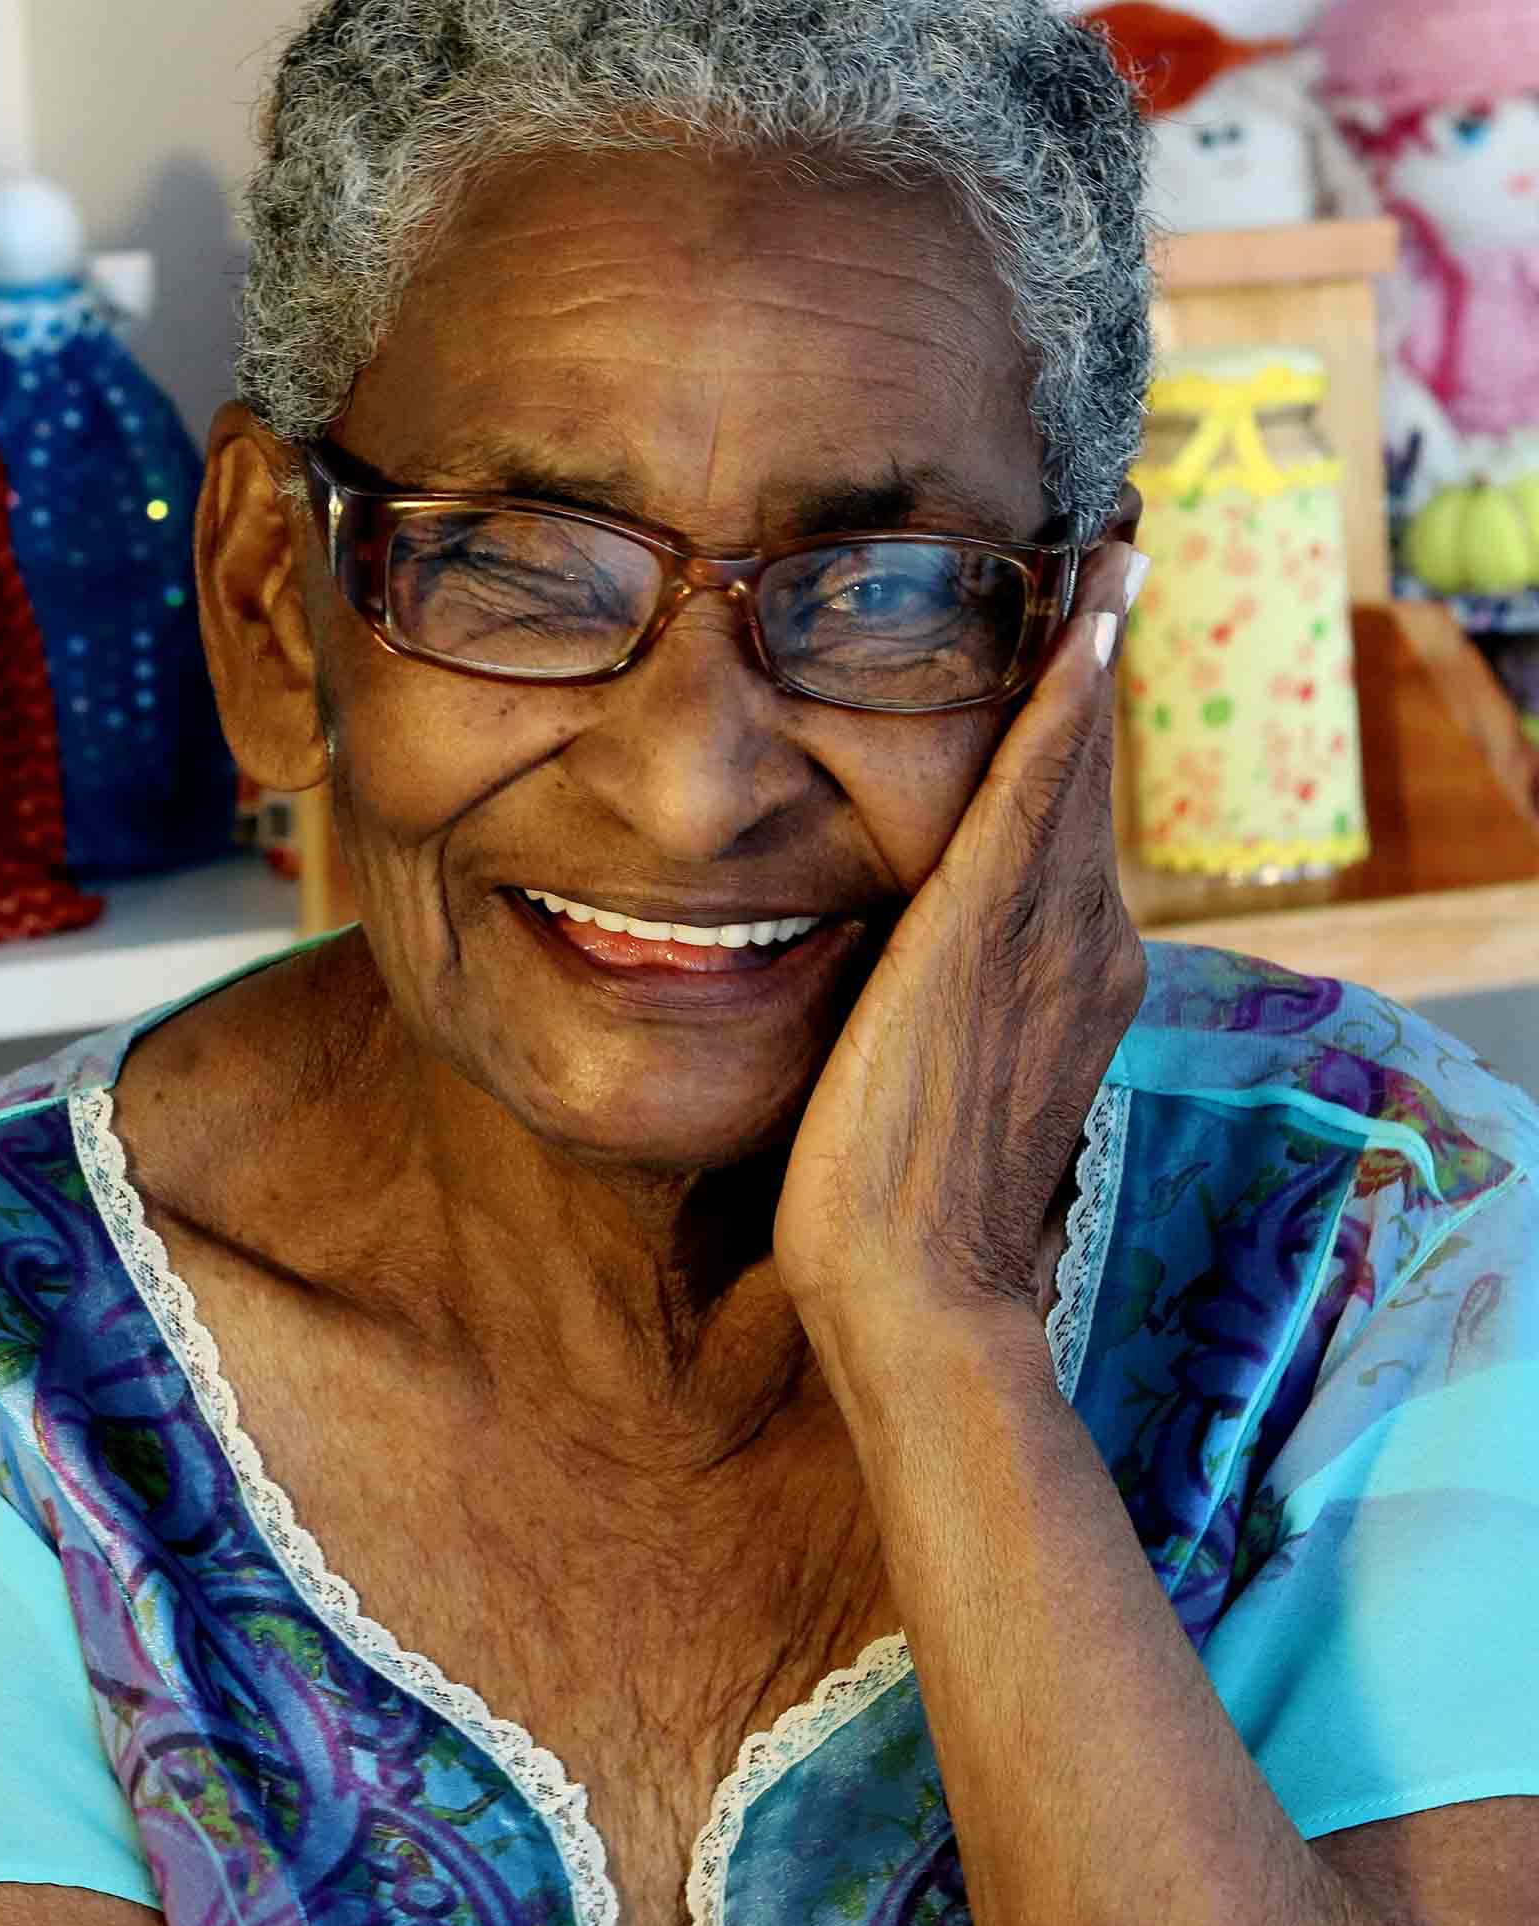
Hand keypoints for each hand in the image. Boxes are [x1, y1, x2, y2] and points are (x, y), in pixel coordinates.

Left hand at [774, 541, 1147, 1370]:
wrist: (909, 1288)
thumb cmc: (898, 1203)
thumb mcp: (942, 1073)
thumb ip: (952, 997)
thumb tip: (912, 959)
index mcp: (1074, 975)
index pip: (1074, 826)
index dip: (1080, 729)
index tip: (1086, 641)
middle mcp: (1086, 943)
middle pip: (1085, 780)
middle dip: (1095, 667)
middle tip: (1111, 553)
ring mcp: (1049, 940)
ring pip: (1070, 771)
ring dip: (1088, 656)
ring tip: (1107, 554)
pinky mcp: (984, 938)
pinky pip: (1031, 797)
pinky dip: (1058, 708)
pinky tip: (1077, 624)